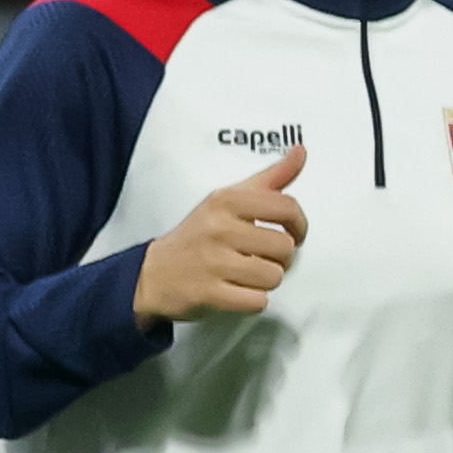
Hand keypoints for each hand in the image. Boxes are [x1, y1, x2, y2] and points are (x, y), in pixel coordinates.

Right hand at [134, 145, 308, 324]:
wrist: (151, 273)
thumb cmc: (197, 236)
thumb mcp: (227, 200)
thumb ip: (269, 179)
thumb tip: (300, 152)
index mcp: (225, 201)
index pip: (287, 207)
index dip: (300, 225)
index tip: (293, 233)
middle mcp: (218, 228)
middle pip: (285, 248)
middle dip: (279, 259)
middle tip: (260, 257)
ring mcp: (212, 262)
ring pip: (273, 276)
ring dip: (265, 281)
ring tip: (246, 274)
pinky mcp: (209, 292)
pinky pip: (257, 301)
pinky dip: (251, 300)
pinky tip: (236, 290)